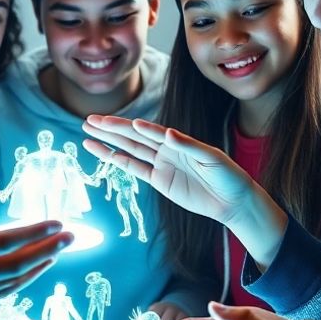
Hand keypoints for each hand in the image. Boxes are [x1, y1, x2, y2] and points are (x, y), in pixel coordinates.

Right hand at [0, 168, 74, 313]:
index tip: (56, 221)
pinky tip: (36, 269)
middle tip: (73, 236)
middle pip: (16, 265)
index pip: (3, 242)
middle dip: (48, 249)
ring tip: (59, 250)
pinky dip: (23, 281)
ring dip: (40, 266)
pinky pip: (1, 293)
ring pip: (12, 283)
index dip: (33, 233)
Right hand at [82, 116, 287, 264]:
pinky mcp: (158, 180)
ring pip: (129, 148)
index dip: (136, 128)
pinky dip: (116, 159)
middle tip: (90, 119)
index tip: (117, 122)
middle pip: (134, 136)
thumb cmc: (227, 175)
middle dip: (112, 127)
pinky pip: (133, 167)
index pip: (152, 131)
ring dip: (109, 140)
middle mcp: (166, 148)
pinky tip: (100, 151)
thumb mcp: (212, 158)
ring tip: (88, 130)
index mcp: (179, 140)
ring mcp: (160, 163)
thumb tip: (167, 133)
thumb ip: (188, 146)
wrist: (232, 200)